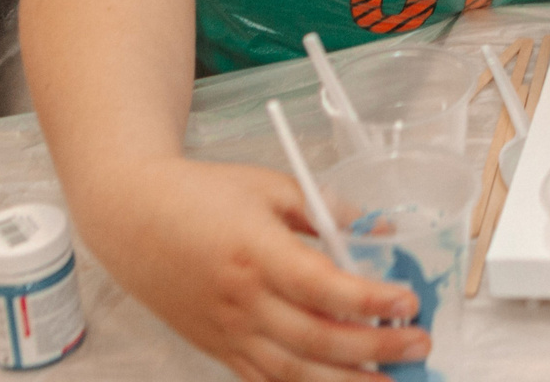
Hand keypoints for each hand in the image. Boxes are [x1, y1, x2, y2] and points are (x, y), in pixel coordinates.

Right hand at [77, 156, 426, 381]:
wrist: (130, 218)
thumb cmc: (200, 194)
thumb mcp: (270, 185)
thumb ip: (326, 209)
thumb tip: (377, 229)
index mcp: (257, 252)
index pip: (321, 287)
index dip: (370, 300)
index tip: (409, 301)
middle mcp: (242, 301)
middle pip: (315, 339)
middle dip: (375, 348)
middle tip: (419, 343)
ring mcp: (227, 332)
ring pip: (292, 373)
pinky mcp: (217, 348)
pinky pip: (263, 380)